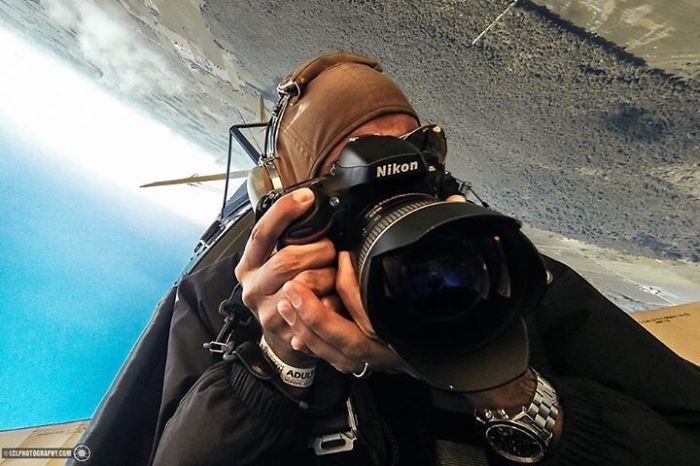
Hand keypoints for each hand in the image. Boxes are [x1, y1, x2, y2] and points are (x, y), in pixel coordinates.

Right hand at [234, 188, 335, 367]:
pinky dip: (333, 301)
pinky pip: (319, 310)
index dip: (284, 212)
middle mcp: (253, 288)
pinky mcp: (286, 333)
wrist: (281, 334)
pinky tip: (333, 298)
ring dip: (327, 277)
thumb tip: (309, 204)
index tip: (306, 197)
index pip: (262, 233)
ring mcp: (268, 313)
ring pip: (305, 285)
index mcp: (249, 265)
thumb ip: (285, 239)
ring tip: (331, 276)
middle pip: (287, 260)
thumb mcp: (274, 260)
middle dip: (318, 251)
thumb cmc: (282, 289)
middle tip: (330, 250)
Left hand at [275, 193, 470, 375]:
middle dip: (318, 317)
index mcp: (412, 331)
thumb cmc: (457, 317)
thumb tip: (453, 204)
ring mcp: (379, 361)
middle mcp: (394, 351)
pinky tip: (296, 331)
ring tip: (288, 303)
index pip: (377, 314)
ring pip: (338, 354)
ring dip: (309, 328)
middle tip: (293, 291)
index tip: (341, 259)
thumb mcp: (456, 280)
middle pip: (349, 342)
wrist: (463, 356)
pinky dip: (315, 345)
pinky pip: (336, 360)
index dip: (355, 288)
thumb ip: (451, 242)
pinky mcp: (368, 364)